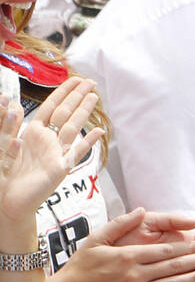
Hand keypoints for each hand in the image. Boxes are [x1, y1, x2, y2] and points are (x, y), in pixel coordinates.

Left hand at [0, 77, 103, 227]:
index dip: (63, 92)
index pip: (52, 106)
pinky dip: (87, 142)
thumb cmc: (7, 176)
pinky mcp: (60, 169)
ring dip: (84, 112)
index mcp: (34, 133)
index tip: (75, 79)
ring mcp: (56, 153)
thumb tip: (14, 103)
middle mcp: (48, 140)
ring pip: (73, 127)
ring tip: (94, 97)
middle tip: (91, 82)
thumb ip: (10, 125)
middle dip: (77, 96)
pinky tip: (98, 132)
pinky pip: (76, 153)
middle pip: (65, 113)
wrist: (9, 203)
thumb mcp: (5, 145)